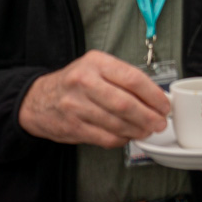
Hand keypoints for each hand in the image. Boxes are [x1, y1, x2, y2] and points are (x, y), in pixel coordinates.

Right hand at [17, 50, 169, 147]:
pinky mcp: (73, 127)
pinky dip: (122, 139)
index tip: (164, 105)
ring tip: (148, 130)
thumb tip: (156, 96)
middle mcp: (84, 82)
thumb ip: (123, 79)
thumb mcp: (96, 68)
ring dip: (138, 130)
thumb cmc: (75, 83)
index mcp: (95, 63)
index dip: (153, 95)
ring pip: (117, 123)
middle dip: (149, 116)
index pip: (132, 78)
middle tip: (160, 123)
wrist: (38, 100)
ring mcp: (76, 106)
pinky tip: (128, 135)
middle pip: (125, 104)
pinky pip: (106, 137)